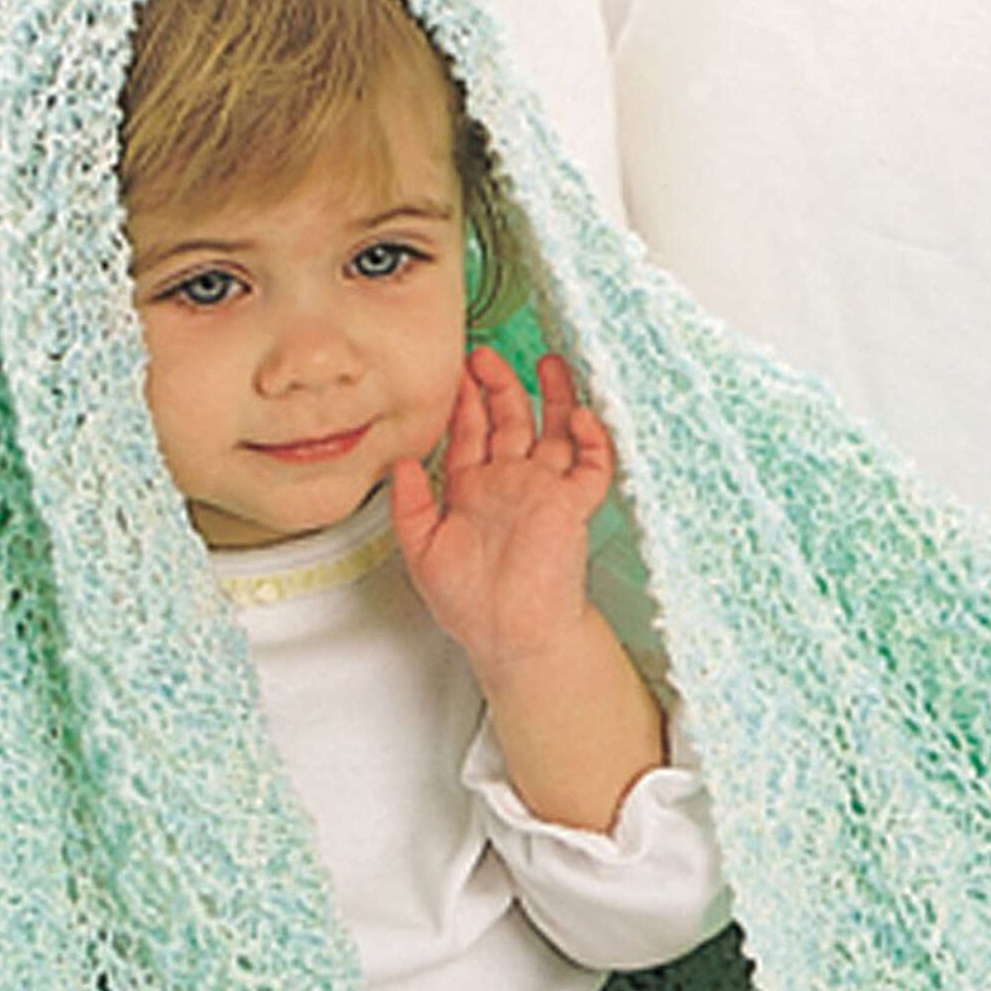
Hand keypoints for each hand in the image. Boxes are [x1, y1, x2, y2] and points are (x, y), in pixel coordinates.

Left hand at [391, 345, 613, 682]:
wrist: (509, 635)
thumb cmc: (467, 604)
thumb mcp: (421, 550)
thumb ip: (408, 505)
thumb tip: (399, 462)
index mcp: (473, 493)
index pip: (471, 435)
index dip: (465, 403)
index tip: (456, 374)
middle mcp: (509, 486)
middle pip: (511, 422)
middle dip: (501, 386)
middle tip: (487, 356)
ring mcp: (543, 492)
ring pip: (554, 433)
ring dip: (553, 398)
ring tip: (549, 363)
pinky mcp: (573, 506)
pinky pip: (590, 465)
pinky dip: (590, 439)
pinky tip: (578, 416)